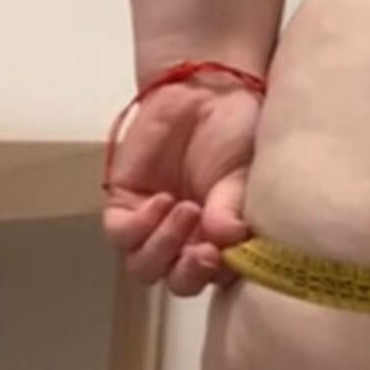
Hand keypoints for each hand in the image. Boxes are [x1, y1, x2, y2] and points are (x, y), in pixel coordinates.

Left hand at [101, 75, 259, 295]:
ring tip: (185, 210)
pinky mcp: (126, 205)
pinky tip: (161, 200)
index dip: (219, 275)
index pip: (219, 276)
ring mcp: (155, 225)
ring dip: (163, 247)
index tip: (224, 256)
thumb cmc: (237, 129)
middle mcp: (189, 239)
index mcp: (225, 239)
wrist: (205, 89)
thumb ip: (233, 204)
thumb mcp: (246, 168)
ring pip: (145, 265)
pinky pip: (122, 235)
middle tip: (202, 252)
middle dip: (188, 273)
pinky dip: (140, 226)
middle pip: (179, 281)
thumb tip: (227, 238)